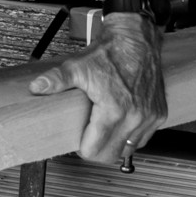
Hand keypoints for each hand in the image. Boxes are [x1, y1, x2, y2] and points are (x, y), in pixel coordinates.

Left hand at [28, 13, 167, 165]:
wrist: (136, 41)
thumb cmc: (109, 54)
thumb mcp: (76, 67)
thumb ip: (56, 80)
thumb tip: (37, 88)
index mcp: (114, 111)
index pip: (97, 149)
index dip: (83, 149)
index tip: (77, 143)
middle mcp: (135, 118)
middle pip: (113, 155)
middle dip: (97, 152)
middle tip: (87, 141)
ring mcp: (149, 118)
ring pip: (129, 149)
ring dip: (115, 146)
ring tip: (101, 134)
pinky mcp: (159, 114)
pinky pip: (144, 138)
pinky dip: (131, 138)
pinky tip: (119, 129)